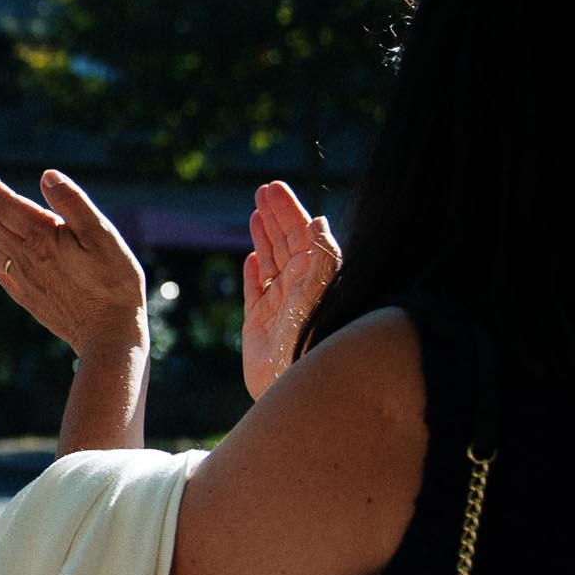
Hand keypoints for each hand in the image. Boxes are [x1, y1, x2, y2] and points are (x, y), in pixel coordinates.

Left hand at [0, 169, 146, 358]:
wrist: (108, 333)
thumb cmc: (113, 280)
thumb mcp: (101, 234)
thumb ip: (72, 203)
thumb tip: (46, 175)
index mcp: (42, 237)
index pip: (6, 206)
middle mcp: (26, 257)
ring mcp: (25, 280)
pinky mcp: (29, 298)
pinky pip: (2, 273)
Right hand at [240, 181, 340, 400]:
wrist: (295, 386)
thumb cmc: (316, 339)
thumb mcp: (322, 292)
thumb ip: (321, 257)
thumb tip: (320, 222)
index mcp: (318, 276)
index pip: (303, 234)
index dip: (289, 210)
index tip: (274, 188)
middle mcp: (300, 289)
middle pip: (286, 244)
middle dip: (275, 217)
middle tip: (262, 191)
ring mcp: (279, 307)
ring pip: (270, 264)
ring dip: (263, 239)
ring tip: (256, 214)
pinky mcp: (258, 327)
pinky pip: (255, 294)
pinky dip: (253, 275)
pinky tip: (251, 259)